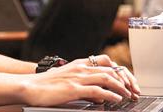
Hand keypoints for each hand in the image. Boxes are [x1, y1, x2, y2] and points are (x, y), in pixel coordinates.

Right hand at [20, 56, 137, 106]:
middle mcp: (80, 68)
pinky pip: (97, 90)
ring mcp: (77, 78)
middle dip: (126, 80)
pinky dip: (110, 95)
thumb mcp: (66, 79)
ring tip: (129, 96)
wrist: (28, 86)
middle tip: (134, 90)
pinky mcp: (73, 89)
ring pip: (107, 78)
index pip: (106, 62)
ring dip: (121, 87)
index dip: (120, 71)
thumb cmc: (44, 85)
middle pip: (111, 69)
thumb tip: (98, 95)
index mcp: (78, 64)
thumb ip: (82, 83)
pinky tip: (116, 100)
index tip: (128, 81)